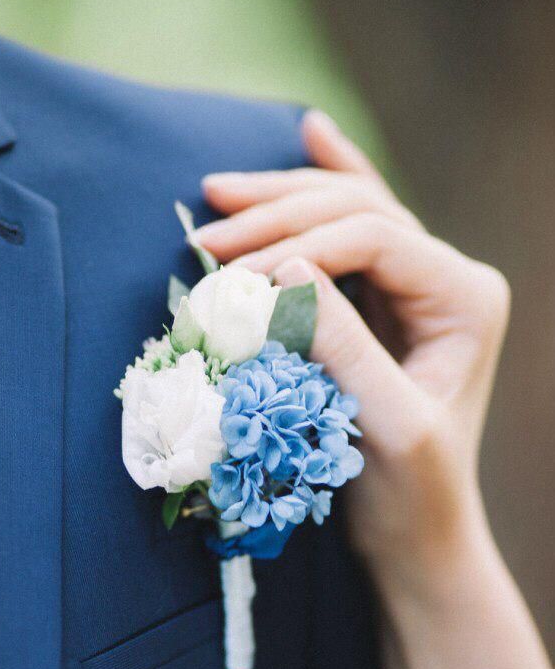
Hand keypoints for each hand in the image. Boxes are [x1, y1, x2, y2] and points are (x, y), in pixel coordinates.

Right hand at [197, 110, 510, 587]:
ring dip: (281, 199)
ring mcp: (418, 287)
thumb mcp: (384, 425)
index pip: (373, 239)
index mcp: (464, 298)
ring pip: (347, 212)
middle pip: (358, 211)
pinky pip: (351, 230)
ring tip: (217, 192)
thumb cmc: (410, 494)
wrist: (416, 535)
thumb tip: (282, 271)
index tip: (232, 276)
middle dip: (278, 214)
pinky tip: (311, 133)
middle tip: (204, 230)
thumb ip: (343, 345)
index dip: (299, 247)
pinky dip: (324, 186)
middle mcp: (447, 279)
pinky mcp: (385, 305)